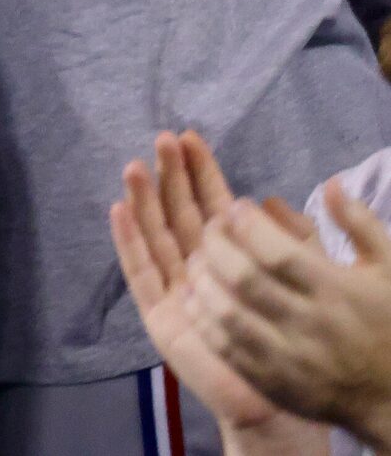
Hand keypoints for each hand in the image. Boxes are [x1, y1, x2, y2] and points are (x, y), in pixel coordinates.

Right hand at [112, 131, 309, 434]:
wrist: (275, 403)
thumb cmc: (288, 346)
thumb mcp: (298, 283)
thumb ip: (288, 242)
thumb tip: (266, 198)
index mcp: (229, 260)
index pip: (211, 207)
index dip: (200, 173)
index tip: (190, 138)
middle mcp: (198, 268)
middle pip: (179, 215)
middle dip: (171, 176)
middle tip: (162, 139)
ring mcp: (175, 290)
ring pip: (156, 236)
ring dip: (144, 200)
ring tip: (135, 166)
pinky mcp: (159, 314)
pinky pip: (141, 272)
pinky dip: (128, 241)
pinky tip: (119, 210)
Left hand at [189, 178, 390, 441]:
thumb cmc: (389, 325)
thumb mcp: (390, 271)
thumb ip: (361, 225)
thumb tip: (331, 184)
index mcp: (339, 294)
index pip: (279, 253)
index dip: (247, 224)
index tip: (236, 207)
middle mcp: (310, 326)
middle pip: (244, 279)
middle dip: (217, 244)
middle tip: (211, 225)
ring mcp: (288, 359)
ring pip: (226, 313)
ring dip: (202, 278)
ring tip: (198, 257)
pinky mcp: (271, 382)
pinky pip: (224, 347)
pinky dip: (202, 317)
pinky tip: (195, 294)